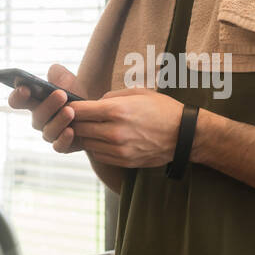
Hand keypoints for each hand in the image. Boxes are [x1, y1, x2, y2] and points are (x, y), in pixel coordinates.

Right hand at [7, 63, 82, 153]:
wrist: (94, 110)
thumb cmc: (75, 93)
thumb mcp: (68, 79)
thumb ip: (58, 74)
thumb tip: (53, 72)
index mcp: (34, 102)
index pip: (17, 101)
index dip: (17, 96)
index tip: (25, 89)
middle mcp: (39, 119)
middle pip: (37, 116)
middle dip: (48, 105)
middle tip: (61, 94)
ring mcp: (50, 133)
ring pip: (48, 131)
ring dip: (59, 121)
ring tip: (70, 111)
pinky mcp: (63, 145)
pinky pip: (59, 146)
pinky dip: (64, 139)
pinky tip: (71, 130)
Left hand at [69, 88, 183, 167]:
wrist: (185, 135)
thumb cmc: (162, 109)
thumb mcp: (137, 93)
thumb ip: (111, 97)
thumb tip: (93, 103)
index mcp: (116, 111)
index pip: (78, 110)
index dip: (70, 107)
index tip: (70, 105)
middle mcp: (114, 132)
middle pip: (78, 129)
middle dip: (74, 122)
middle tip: (76, 117)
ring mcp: (118, 150)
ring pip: (86, 144)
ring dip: (85, 136)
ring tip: (93, 127)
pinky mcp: (123, 161)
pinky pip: (99, 155)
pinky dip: (97, 147)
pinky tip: (104, 139)